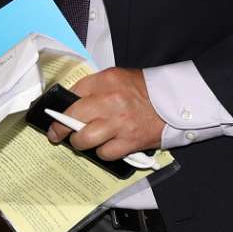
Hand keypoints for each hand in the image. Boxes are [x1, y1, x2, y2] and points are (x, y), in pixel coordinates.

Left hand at [47, 67, 164, 159]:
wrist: (177, 103)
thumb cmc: (147, 91)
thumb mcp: (119, 78)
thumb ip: (96, 87)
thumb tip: (73, 101)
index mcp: (107, 80)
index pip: (73, 92)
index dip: (61, 105)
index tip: (55, 113)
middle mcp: (110, 100)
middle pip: (72, 116)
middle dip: (60, 128)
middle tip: (57, 133)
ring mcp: (119, 123)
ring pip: (84, 139)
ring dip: (80, 142)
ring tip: (82, 140)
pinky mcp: (129, 142)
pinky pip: (104, 153)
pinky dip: (103, 152)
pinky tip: (107, 145)